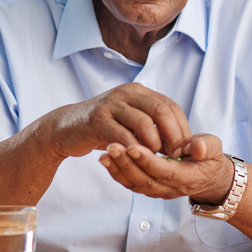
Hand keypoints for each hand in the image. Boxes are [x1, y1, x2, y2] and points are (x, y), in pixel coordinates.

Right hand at [47, 83, 190, 159]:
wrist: (67, 128)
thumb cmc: (104, 129)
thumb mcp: (130, 121)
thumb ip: (153, 125)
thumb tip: (182, 144)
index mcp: (138, 91)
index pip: (170, 106)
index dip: (182, 129)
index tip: (185, 150)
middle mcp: (126, 93)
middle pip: (161, 110)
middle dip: (173, 136)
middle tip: (175, 156)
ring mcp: (111, 104)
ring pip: (144, 123)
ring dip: (154, 145)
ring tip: (155, 158)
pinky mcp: (97, 120)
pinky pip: (122, 135)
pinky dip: (134, 150)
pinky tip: (137, 160)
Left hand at [98, 133, 233, 201]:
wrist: (207, 175)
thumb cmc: (209, 157)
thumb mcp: (214, 149)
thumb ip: (206, 146)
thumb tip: (197, 147)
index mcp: (187, 177)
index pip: (164, 171)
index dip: (148, 160)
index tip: (133, 145)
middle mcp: (170, 188)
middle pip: (145, 180)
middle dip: (127, 163)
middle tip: (112, 146)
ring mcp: (157, 190)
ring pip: (134, 183)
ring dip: (118, 169)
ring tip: (105, 152)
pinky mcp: (148, 187)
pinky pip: (129, 183)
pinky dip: (116, 172)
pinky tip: (105, 159)